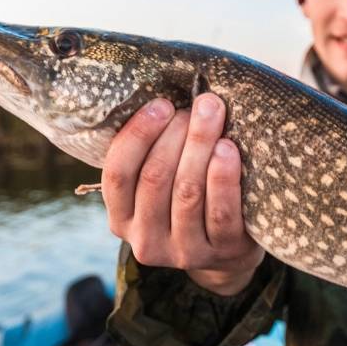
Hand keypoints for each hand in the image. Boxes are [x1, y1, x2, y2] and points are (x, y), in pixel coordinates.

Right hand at [102, 93, 264, 295]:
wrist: (228, 252)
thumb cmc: (188, 201)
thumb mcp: (159, 187)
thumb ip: (150, 154)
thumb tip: (159, 92)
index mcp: (121, 219)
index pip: (118, 174)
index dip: (138, 134)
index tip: (162, 104)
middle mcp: (146, 241)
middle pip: (155, 178)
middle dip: (176, 133)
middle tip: (200, 104)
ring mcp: (184, 251)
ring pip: (187, 191)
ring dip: (199, 146)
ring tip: (213, 114)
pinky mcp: (222, 253)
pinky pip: (221, 211)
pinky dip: (223, 176)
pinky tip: (228, 148)